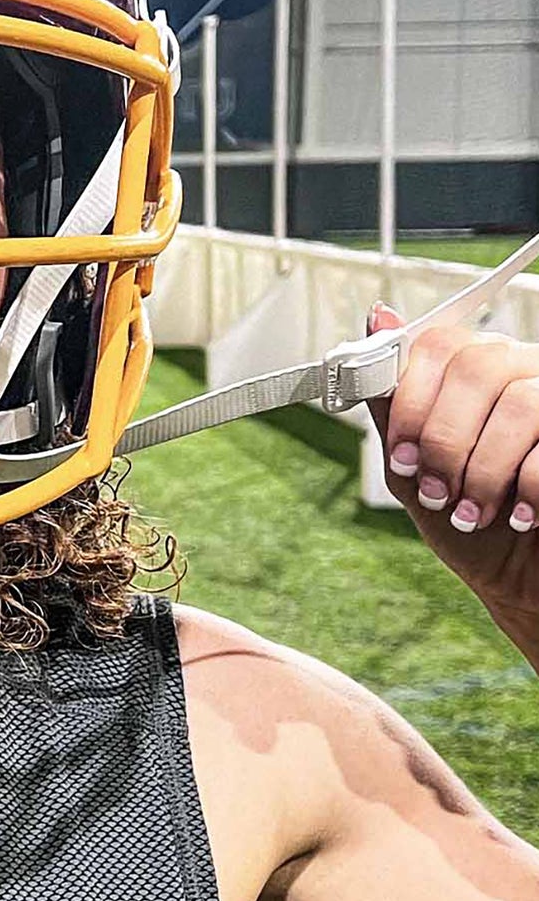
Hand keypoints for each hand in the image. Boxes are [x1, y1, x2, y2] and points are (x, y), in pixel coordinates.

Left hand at [370, 304, 538, 654]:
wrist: (523, 583)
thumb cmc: (468, 523)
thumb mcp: (412, 467)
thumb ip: (392, 403)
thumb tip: (376, 317)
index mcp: (476, 372)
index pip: (439, 344)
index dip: (411, 400)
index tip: (401, 455)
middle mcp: (523, 372)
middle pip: (478, 366)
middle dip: (444, 438)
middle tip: (434, 488)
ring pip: (518, 403)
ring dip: (483, 470)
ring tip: (471, 513)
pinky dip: (527, 488)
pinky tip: (521, 517)